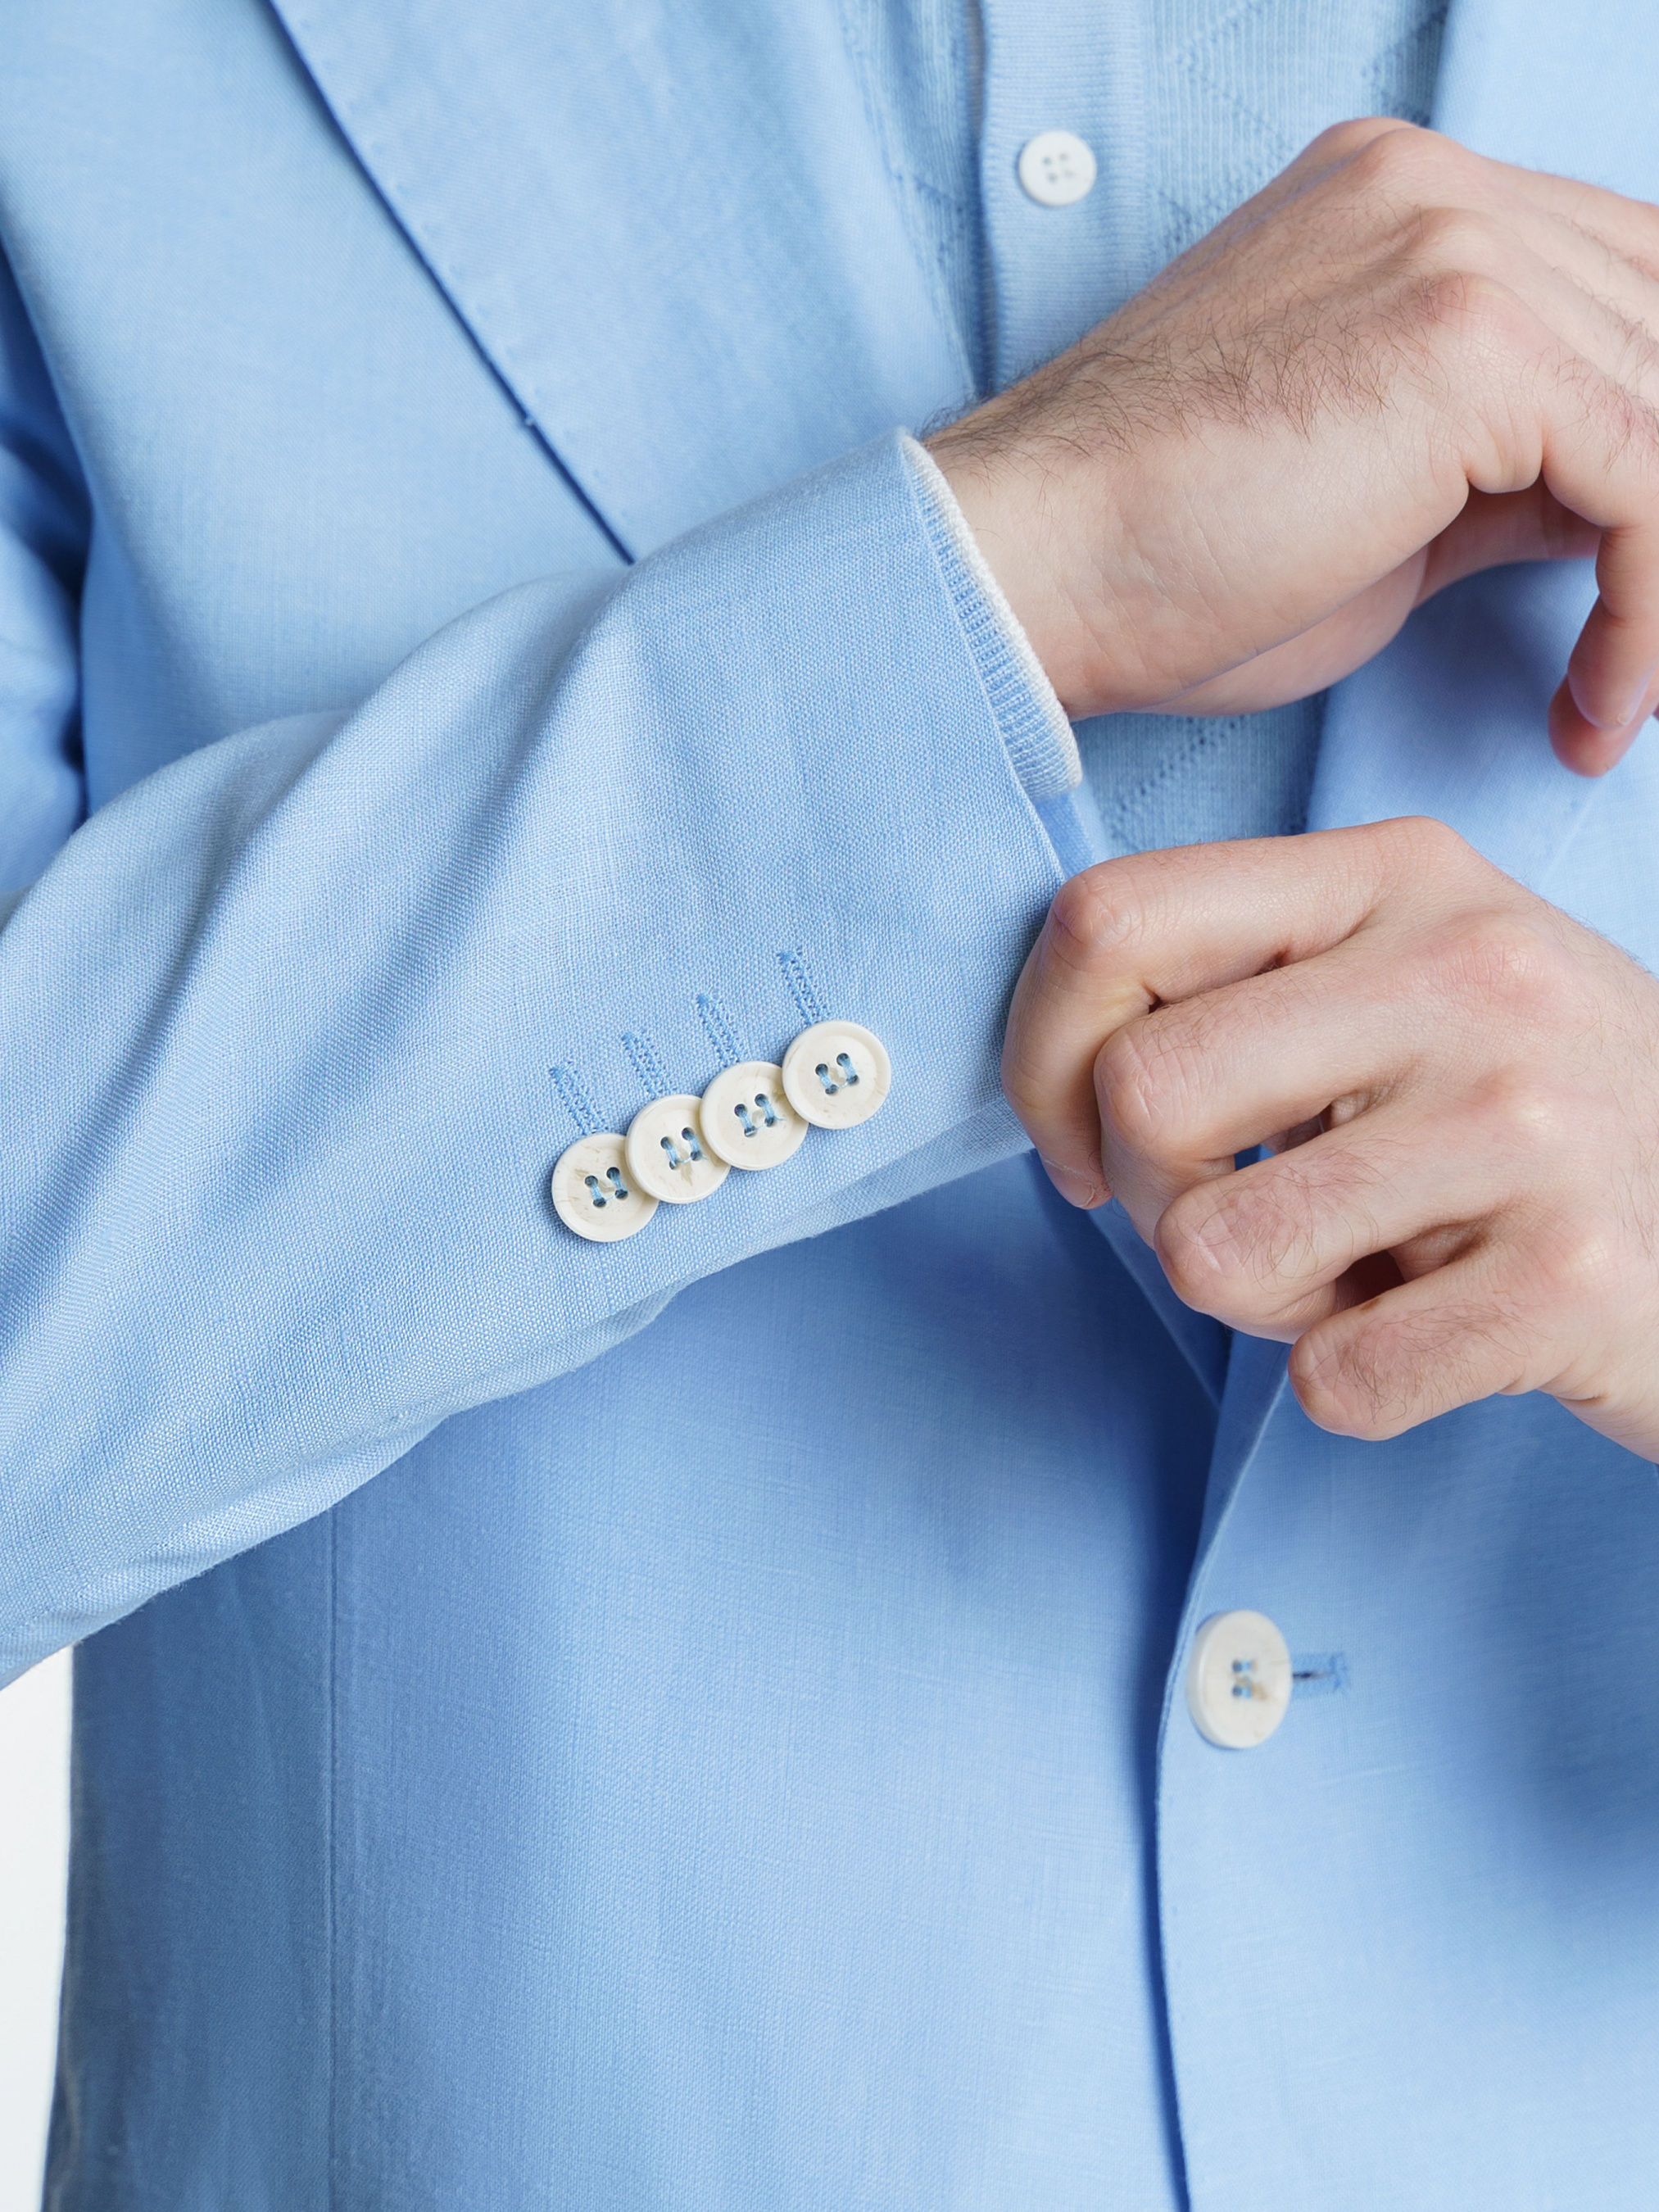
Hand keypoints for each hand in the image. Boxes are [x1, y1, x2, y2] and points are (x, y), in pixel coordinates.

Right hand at [927, 119, 1658, 774]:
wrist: (1025, 570)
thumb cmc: (1154, 561)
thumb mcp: (1369, 494)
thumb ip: (1504, 463)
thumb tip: (1623, 499)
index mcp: (1399, 200)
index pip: (1618, 285)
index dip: (1652, 433)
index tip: (1640, 581)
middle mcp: (1436, 190)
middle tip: (1645, 647)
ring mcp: (1454, 247)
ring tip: (1618, 693)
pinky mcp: (1470, 343)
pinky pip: (1650, 479)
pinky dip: (1648, 608)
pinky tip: (1598, 704)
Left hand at [1001, 818, 1658, 1455]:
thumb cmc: (1547, 1114)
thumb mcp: (1422, 983)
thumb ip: (1254, 983)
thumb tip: (1058, 1067)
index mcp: (1400, 877)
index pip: (1110, 918)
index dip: (1043, 1052)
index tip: (1089, 1137)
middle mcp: (1469, 973)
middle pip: (1141, 1093)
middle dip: (1151, 1196)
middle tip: (1241, 1218)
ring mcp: (1532, 1123)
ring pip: (1210, 1254)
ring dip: (1261, 1302)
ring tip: (1365, 1269)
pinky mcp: (1574, 1280)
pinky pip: (1333, 1381)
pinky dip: (1358, 1385)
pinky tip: (1444, 1331)